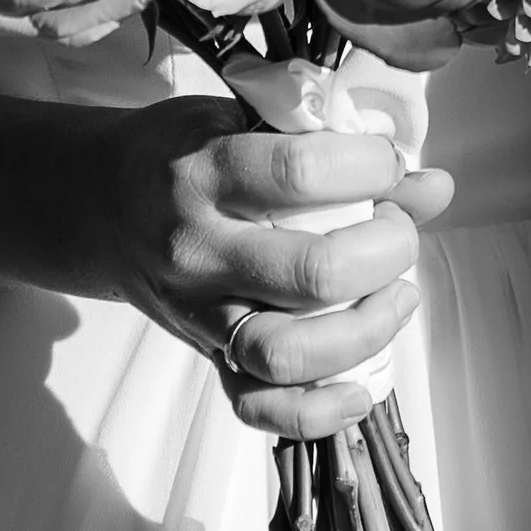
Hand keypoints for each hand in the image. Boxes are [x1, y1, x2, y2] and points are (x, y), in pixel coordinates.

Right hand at [84, 95, 453, 439]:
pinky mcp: (203, 356)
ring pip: (289, 353)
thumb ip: (333, 149)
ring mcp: (199, 312)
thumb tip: (434, 187)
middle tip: (396, 232)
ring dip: (367, 331)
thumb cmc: (180, 152)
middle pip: (313, 273)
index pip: (303, 173)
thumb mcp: (242, 119)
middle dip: (386, 251)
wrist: (95, 204)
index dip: (372, 168)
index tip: (387, 165)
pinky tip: (362, 387)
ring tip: (397, 296)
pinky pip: (259, 408)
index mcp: (205, 170)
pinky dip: (320, 412)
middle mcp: (197, 248)